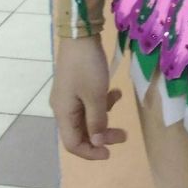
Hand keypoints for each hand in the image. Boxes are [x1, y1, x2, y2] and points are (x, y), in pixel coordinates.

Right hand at [49, 33, 126, 159]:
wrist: (80, 35)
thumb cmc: (87, 67)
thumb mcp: (95, 95)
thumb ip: (97, 121)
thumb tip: (97, 142)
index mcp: (64, 113)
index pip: (73, 144)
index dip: (91, 152)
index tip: (110, 153)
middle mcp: (63, 107)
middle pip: (81, 131)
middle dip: (102, 135)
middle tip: (124, 134)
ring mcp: (70, 95)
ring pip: (87, 116)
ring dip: (105, 115)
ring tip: (119, 101)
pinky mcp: (77, 84)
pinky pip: (90, 101)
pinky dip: (103, 100)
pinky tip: (116, 91)